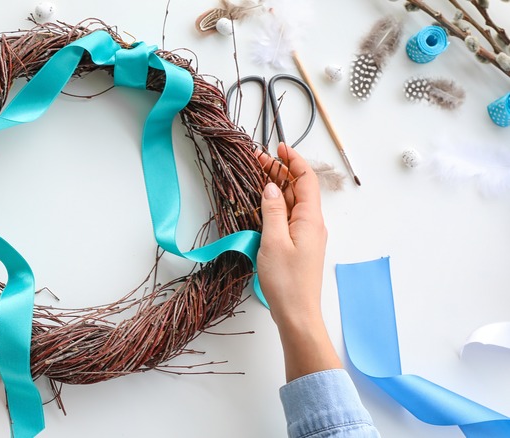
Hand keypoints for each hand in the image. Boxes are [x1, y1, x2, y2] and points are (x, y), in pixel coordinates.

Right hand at [255, 143, 340, 381]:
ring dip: (278, 186)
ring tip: (258, 173)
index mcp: (310, 219)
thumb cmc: (286, 281)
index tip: (278, 147)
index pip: (306, 179)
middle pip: (299, 188)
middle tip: (258, 159)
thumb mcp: (273, 241)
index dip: (293, 160)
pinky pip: (289, 216)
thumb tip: (271, 187)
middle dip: (281, 170)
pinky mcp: (298, 245)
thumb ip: (273, 210)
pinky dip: (277, 203)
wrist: (297, 314)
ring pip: (294, 202)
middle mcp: (312, 224)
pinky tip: (263, 202)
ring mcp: (306, 235)